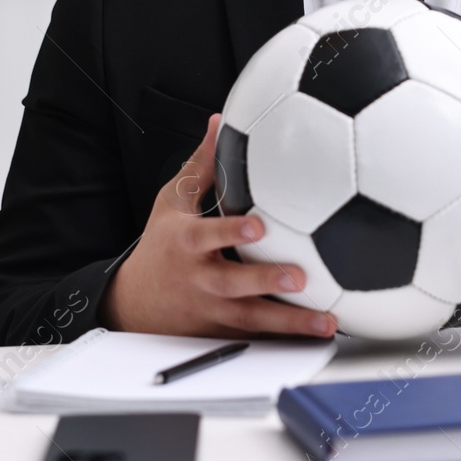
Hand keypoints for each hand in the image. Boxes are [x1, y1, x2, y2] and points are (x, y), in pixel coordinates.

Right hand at [101, 113, 337, 337]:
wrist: (134, 302)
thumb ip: (202, 166)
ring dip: (290, 322)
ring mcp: (212, 310)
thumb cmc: (162, 245)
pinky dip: (285, 339)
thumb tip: (219, 121)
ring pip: (252, 320)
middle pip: (234, 283)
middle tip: (301, 277)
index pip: (210, 236)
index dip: (232, 233)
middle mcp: (201, 279)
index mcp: (188, 244)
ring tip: (326, 321)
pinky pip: (257, 338)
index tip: (259, 227)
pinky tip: (318, 337)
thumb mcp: (171, 202)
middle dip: (266, 282)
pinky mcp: (223, 332)